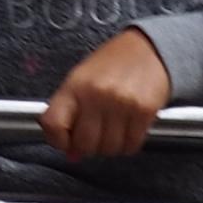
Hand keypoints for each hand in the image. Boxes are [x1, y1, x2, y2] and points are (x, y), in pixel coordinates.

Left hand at [40, 29, 171, 161]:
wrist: (148, 48)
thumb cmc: (112, 64)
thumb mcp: (81, 80)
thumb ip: (70, 114)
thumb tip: (71, 153)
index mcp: (75, 86)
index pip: (54, 125)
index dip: (57, 140)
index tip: (65, 141)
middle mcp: (96, 95)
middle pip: (84, 144)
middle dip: (87, 148)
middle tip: (94, 138)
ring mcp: (121, 104)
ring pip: (109, 149)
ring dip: (110, 147)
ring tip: (113, 130)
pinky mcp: (144, 111)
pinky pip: (131, 146)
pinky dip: (128, 144)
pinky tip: (127, 130)